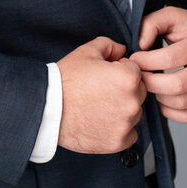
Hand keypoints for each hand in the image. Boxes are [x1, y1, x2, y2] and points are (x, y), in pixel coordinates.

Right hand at [57, 36, 146, 153]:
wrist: (48, 109)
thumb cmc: (66, 80)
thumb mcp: (87, 51)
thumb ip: (110, 45)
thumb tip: (122, 50)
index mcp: (128, 78)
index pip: (136, 71)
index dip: (120, 70)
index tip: (105, 75)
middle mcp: (132, 102)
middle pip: (138, 92)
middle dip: (125, 89)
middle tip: (101, 91)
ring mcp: (125, 124)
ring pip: (134, 113)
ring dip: (123, 109)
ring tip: (99, 106)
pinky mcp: (118, 142)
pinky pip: (130, 134)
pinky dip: (119, 129)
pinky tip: (102, 121)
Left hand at [129, 8, 186, 122]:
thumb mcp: (174, 16)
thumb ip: (152, 23)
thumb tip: (140, 44)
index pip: (169, 58)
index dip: (146, 61)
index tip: (135, 59)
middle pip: (175, 85)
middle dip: (149, 82)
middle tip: (138, 75)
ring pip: (180, 102)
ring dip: (157, 96)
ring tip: (149, 84)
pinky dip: (169, 111)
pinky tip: (161, 97)